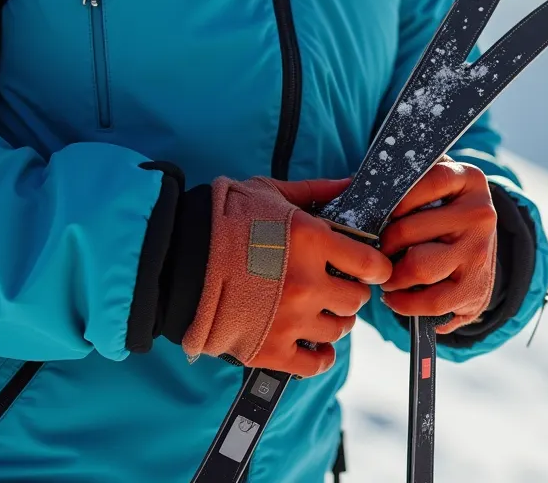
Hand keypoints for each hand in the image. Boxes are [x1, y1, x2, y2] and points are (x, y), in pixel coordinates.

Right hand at [182, 177, 391, 377]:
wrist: (172, 259)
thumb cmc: (222, 221)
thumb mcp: (271, 193)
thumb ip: (317, 191)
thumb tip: (352, 184)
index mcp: (312, 240)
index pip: (371, 264)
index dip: (375, 268)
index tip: (370, 269)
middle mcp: (307, 283)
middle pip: (356, 300)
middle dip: (350, 293)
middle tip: (335, 287)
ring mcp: (290, 319)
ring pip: (340, 330)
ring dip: (333, 321)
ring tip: (318, 311)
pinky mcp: (269, 349)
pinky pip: (315, 364)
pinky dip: (319, 356)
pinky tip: (314, 345)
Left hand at [379, 158, 497, 333]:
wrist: (480, 253)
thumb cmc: (442, 215)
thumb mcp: (435, 187)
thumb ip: (406, 182)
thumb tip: (350, 187)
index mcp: (469, 180)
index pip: (428, 182)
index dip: (395, 199)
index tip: (378, 211)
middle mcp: (480, 214)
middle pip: (409, 230)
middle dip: (382, 245)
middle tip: (376, 250)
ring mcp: (480, 252)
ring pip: (418, 267)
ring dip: (392, 276)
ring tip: (386, 274)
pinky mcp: (476, 288)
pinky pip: (431, 302)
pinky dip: (404, 303)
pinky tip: (395, 297)